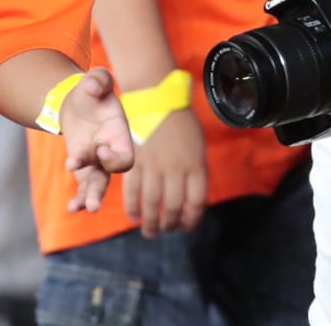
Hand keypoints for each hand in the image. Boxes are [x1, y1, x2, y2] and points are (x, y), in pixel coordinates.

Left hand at [60, 68, 135, 212]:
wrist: (80, 101)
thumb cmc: (92, 91)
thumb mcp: (96, 81)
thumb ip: (98, 80)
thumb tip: (93, 86)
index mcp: (120, 134)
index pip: (125, 155)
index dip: (114, 158)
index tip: (99, 150)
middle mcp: (111, 151)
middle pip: (111, 175)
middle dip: (100, 188)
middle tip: (92, 201)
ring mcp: (98, 162)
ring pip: (98, 184)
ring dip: (91, 197)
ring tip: (83, 208)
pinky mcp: (85, 167)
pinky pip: (84, 186)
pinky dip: (79, 197)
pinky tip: (72, 208)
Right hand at [121, 108, 207, 236]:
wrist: (157, 99)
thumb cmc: (181, 124)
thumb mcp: (198, 147)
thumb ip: (195, 172)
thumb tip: (191, 200)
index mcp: (196, 165)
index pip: (196, 203)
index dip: (191, 220)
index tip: (186, 227)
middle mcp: (176, 169)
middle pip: (173, 207)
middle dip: (169, 224)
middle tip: (166, 230)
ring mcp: (154, 166)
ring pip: (152, 204)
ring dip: (151, 223)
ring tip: (150, 231)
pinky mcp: (134, 163)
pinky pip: (132, 192)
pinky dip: (132, 208)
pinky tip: (134, 216)